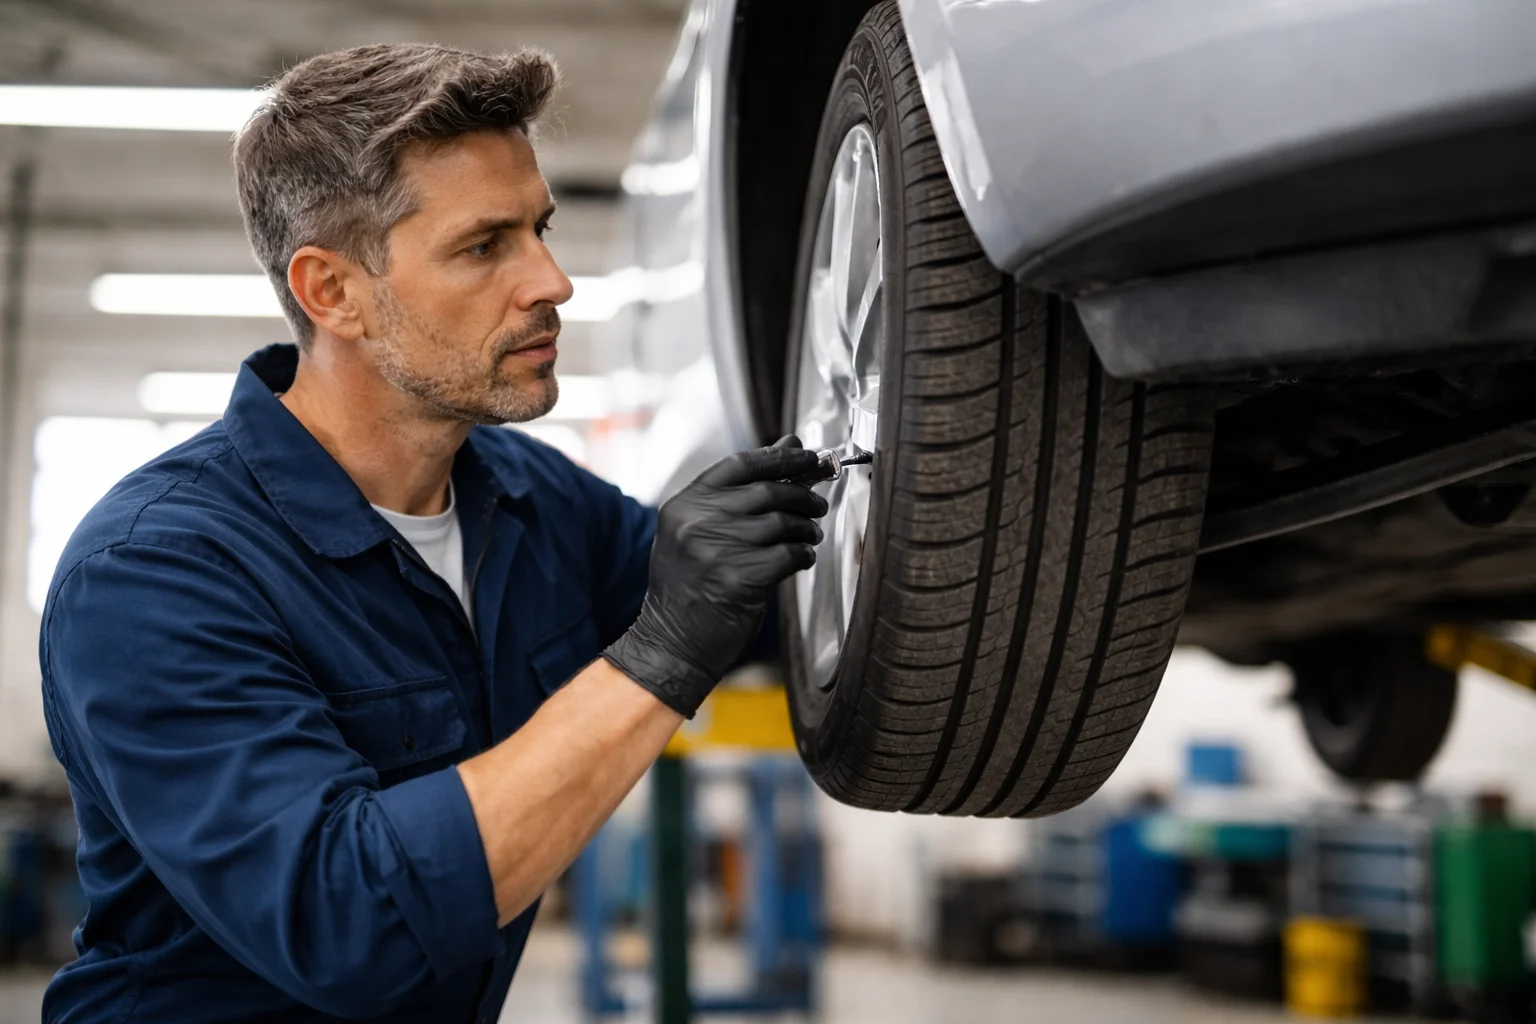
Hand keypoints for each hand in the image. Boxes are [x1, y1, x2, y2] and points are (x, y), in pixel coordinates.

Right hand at [604, 437, 828, 716]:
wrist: (672, 643)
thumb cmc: (690, 587)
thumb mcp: (700, 532)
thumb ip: (740, 492)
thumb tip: (790, 445)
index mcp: (684, 505)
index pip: (741, 463)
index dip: (782, 456)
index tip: (809, 456)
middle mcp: (697, 521)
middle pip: (768, 490)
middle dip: (802, 495)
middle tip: (817, 503)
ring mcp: (718, 549)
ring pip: (782, 522)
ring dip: (805, 528)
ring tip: (808, 536)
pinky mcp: (740, 577)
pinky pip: (788, 555)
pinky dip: (802, 555)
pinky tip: (800, 560)